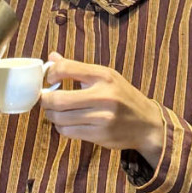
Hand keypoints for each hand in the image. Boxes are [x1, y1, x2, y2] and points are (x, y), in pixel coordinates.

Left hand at [41, 52, 165, 164]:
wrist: (147, 123)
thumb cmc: (123, 97)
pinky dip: (61, 127)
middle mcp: (104, 96)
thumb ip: (77, 68)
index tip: (50, 79)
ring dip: (52, 115)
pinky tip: (66, 122)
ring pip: (60, 118)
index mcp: (104, 76)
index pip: (66, 68)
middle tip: (45, 99)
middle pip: (59, 99)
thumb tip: (52, 57)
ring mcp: (102, 117)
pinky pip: (68, 132)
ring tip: (55, 111)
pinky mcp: (100, 135)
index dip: (51, 73)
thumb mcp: (106, 76)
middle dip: (45, 100)